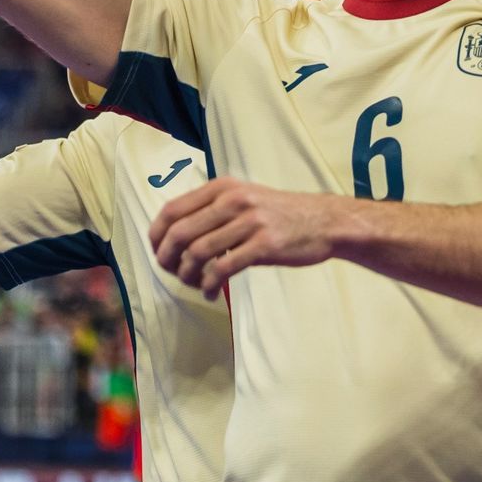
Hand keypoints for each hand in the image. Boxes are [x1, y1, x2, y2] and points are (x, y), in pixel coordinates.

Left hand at [149, 178, 339, 298]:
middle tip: (173, 274)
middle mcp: (233, 200)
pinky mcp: (264, 245)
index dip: (157, 236)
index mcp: (222, 188)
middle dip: (168, 259)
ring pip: (198, 253)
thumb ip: (212, 210)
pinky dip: (210, 285)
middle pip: (180, 233)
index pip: (172, 210)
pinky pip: (224, 269)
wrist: (324, 222)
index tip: (159, 254)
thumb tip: (174, 236)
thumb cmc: (279, 214)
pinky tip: (213, 293)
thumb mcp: (244, 198)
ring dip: (188, 275)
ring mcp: (249, 222)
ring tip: (195, 284)